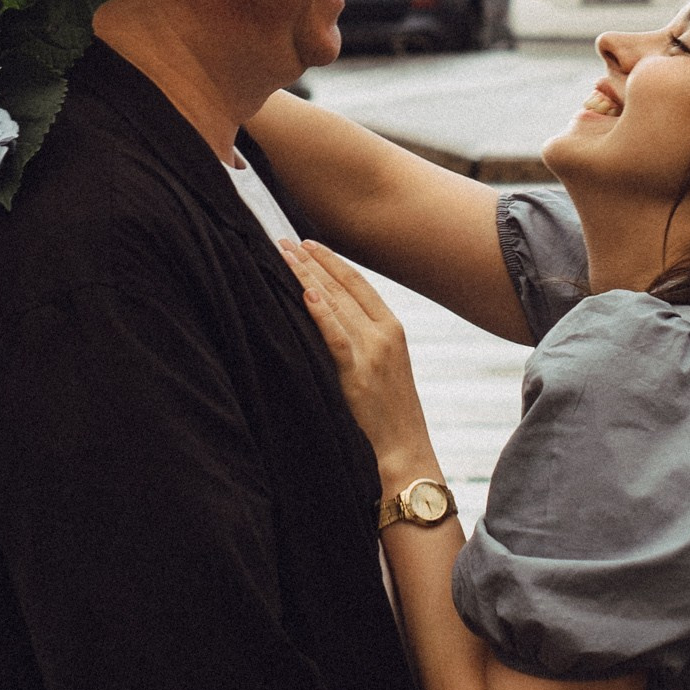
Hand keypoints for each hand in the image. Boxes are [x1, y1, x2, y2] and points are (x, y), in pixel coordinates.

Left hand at [280, 240, 435, 475]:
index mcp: (393, 328)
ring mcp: (372, 353)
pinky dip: (321, 314)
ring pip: (336, 306)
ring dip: (307, 278)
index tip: (307, 243)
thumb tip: (331, 313)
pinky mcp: (358, 375)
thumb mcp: (385, 365)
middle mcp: (384, 334)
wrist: (406, 448)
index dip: (332, 260)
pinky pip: (336, 338)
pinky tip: (307, 294)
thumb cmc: (391, 411)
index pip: (358, 283)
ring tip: (283, 256)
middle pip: (342, 289)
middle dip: (311, 262)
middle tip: (283, 241)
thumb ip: (364, 337)